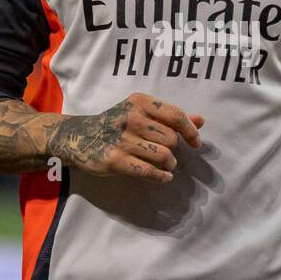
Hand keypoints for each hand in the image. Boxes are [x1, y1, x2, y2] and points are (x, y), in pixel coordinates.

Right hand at [47, 92, 203, 182]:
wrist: (80, 136)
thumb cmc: (117, 124)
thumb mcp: (140, 112)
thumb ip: (170, 117)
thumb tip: (200, 120)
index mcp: (140, 102)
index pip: (175, 115)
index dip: (191, 131)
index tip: (196, 143)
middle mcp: (131, 118)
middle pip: (172, 139)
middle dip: (174, 150)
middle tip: (167, 153)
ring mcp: (122, 140)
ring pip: (164, 155)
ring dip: (169, 164)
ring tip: (165, 165)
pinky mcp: (115, 160)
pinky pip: (149, 171)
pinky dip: (161, 176)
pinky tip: (163, 177)